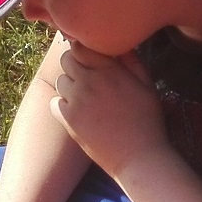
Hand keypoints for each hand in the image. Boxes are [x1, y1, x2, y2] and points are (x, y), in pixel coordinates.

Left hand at [49, 42, 167, 177]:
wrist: (139, 158)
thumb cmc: (147, 122)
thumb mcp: (147, 86)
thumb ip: (132, 61)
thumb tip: (118, 44)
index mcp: (110, 70)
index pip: (81, 46)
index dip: (82, 50)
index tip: (87, 58)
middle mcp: (90, 81)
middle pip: (67, 60)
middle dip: (74, 65)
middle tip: (86, 78)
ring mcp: (77, 100)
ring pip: (60, 81)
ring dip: (69, 86)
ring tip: (85, 98)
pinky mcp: (69, 119)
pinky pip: (54, 102)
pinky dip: (62, 105)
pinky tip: (77, 112)